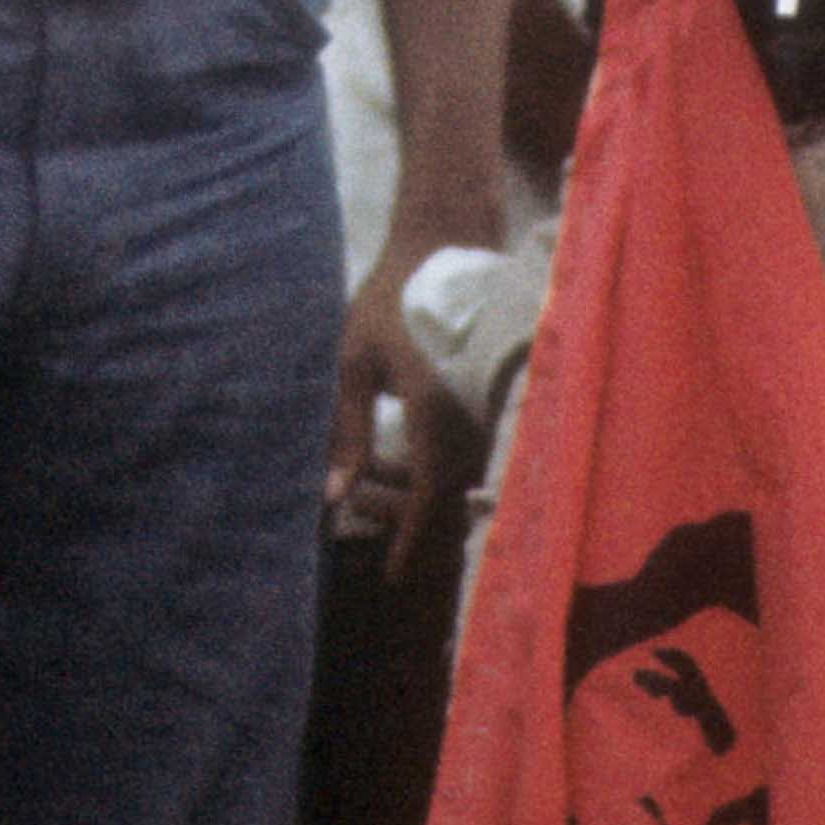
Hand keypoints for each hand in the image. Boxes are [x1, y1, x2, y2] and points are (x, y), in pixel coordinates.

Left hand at [330, 248, 485, 585]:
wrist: (441, 245)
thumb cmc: (389, 299)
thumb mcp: (354, 363)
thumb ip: (347, 430)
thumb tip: (334, 494)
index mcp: (436, 415)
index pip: (427, 498)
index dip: (409, 543)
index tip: (391, 578)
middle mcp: (472, 421)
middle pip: (442, 496)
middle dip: (400, 512)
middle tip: (355, 504)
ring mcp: (486, 411)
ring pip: (453, 476)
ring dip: (412, 487)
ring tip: (368, 479)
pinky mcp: (490, 401)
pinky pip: (463, 452)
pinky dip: (429, 464)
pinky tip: (393, 454)